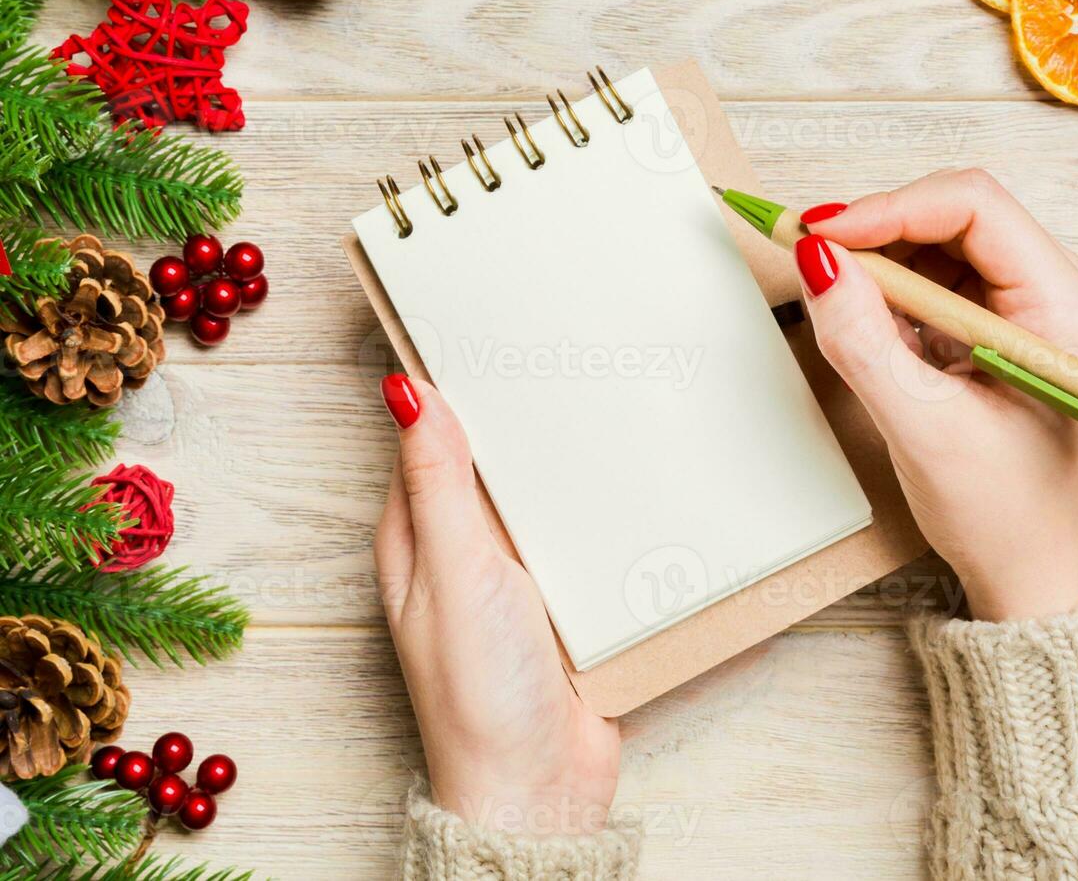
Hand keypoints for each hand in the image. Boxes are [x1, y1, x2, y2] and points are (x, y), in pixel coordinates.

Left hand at [374, 375, 619, 832]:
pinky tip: (636, 486)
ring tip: (612, 402)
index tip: (489, 327)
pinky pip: (585, 541)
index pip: (429, 439)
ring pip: (544, 498)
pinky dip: (603, 515)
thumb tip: (406, 392)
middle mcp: (463, 553)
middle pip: (493, 464)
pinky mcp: (567, 604)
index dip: (454, 385)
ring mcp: (517, 580)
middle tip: (568, 352)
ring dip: (571, 466)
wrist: (542, 787)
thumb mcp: (453, 571)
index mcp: (417, 538)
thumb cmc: (479, 691)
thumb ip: (436, 483)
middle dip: (525, 419)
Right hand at [795, 169, 1077, 620]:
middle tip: (809, 255)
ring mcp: (1030, 305)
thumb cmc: (1005, 513)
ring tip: (839, 304)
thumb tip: (818, 261)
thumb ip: (863, 340)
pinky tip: (869, 327)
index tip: (820, 233)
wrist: (1030, 570)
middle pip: (954, 214)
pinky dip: (890, 293)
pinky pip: (935, 279)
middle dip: (877, 231)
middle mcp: (1059, 290)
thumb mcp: (922, 427)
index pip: (973, 206)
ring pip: (938, 242)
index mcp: (1066, 304)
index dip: (888, 208)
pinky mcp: (999, 324)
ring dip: (880, 263)